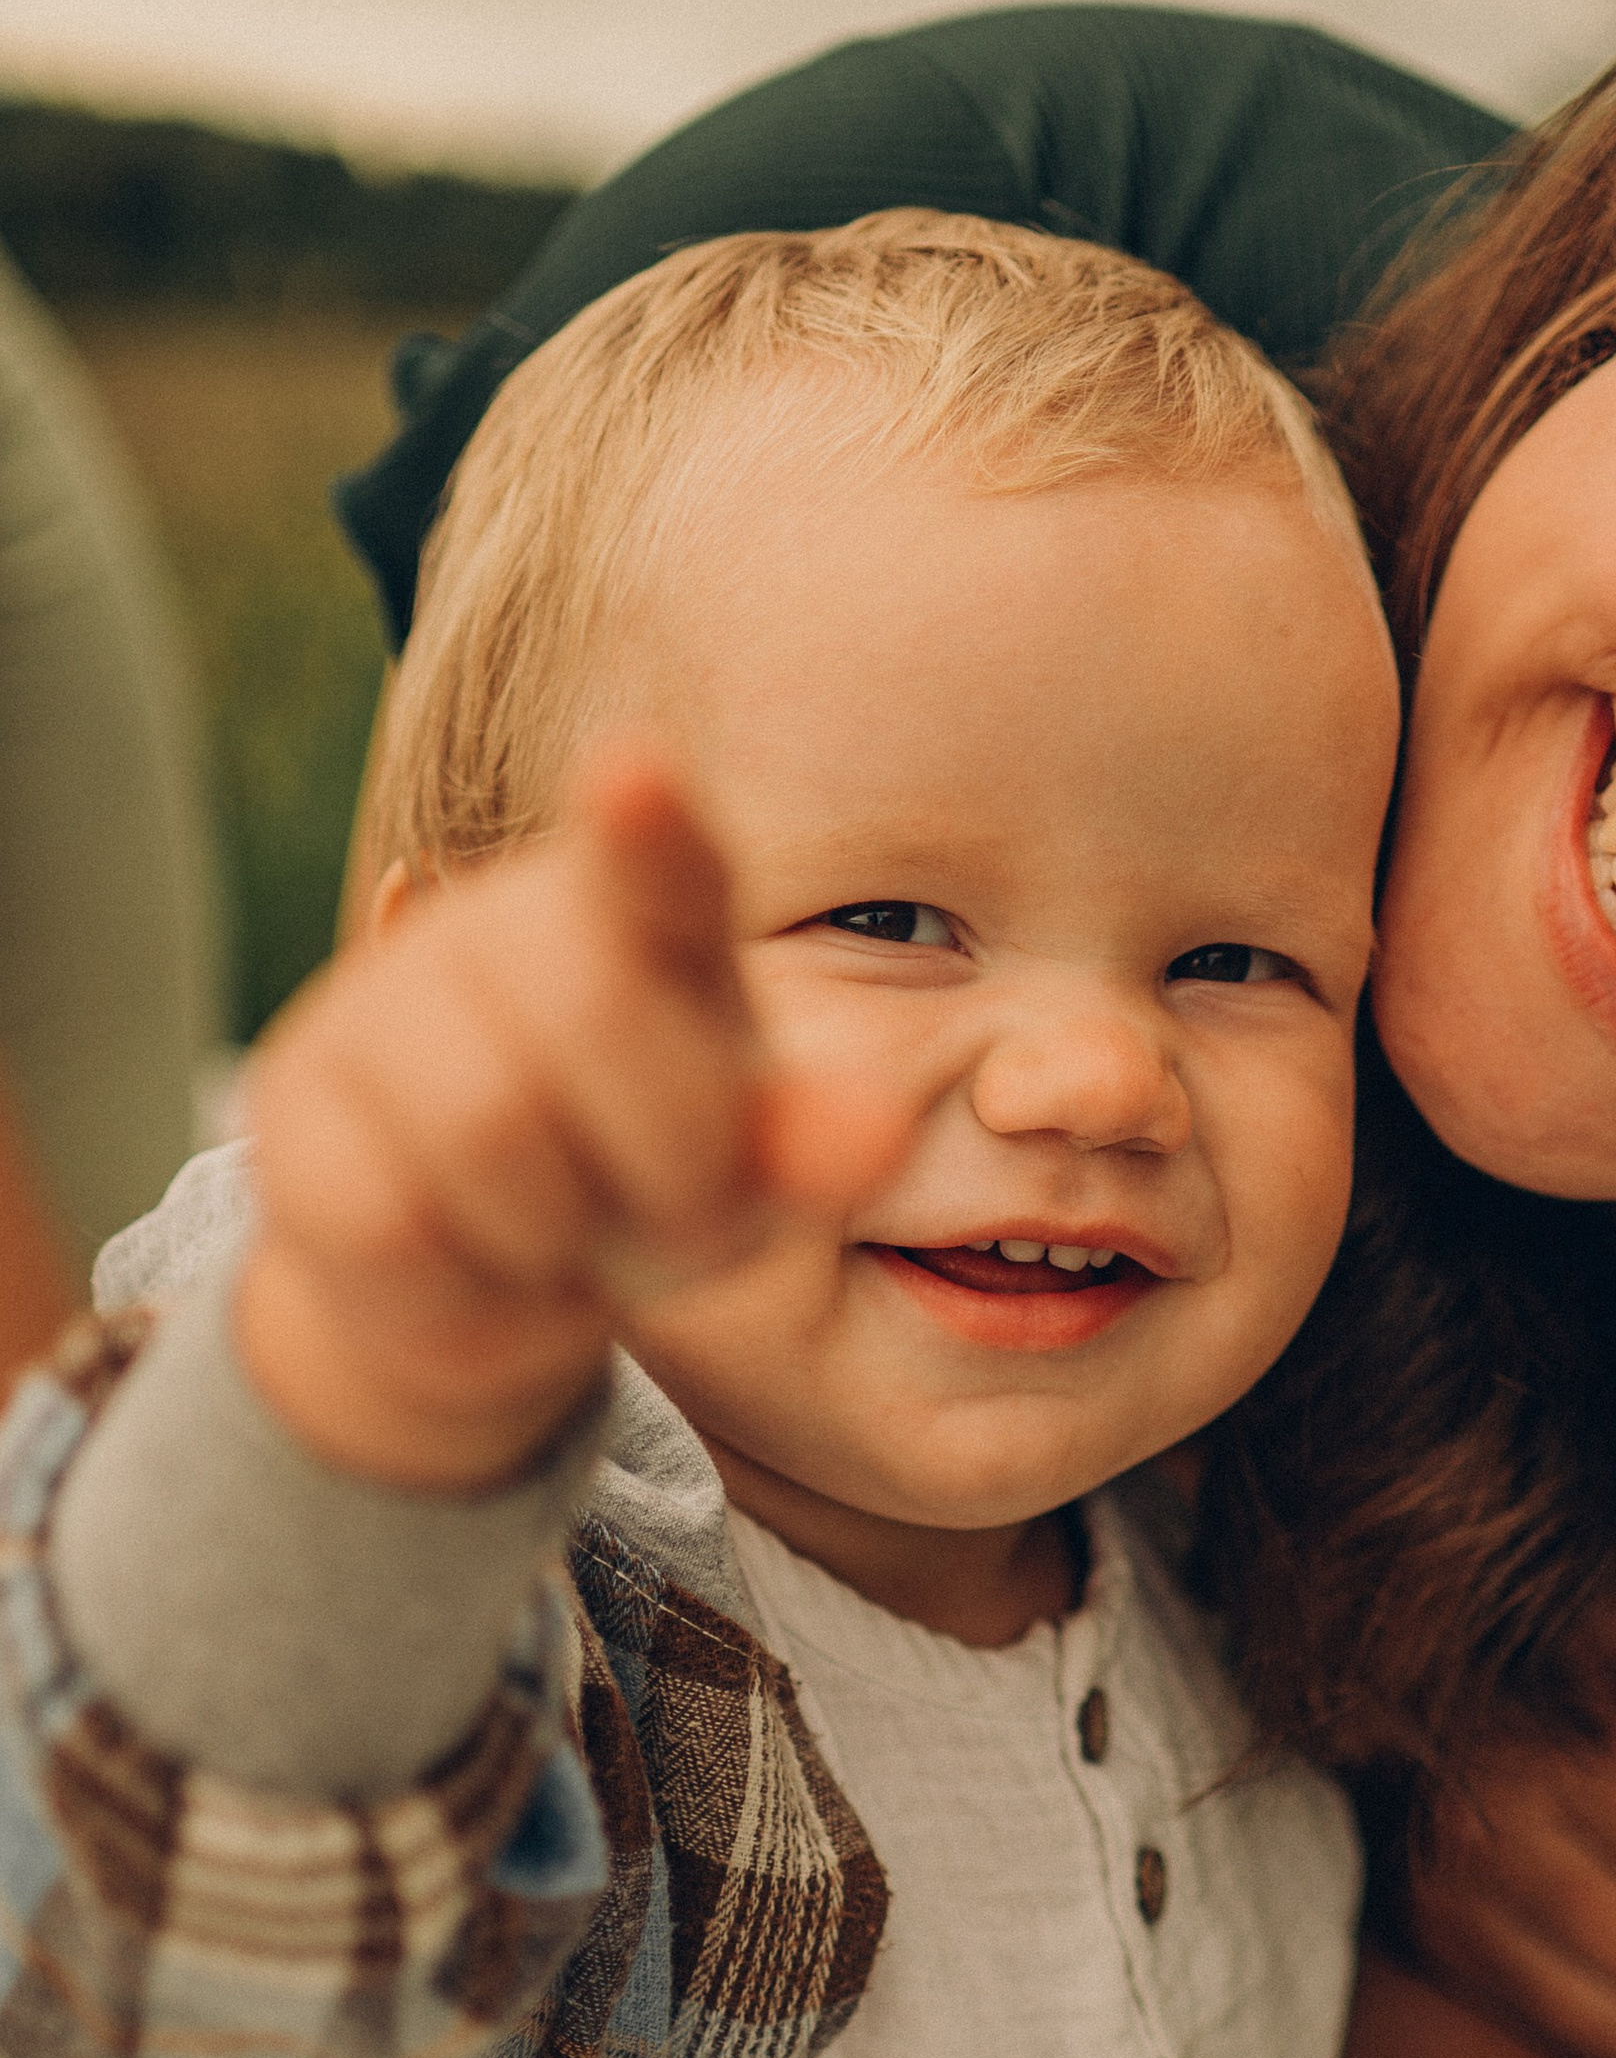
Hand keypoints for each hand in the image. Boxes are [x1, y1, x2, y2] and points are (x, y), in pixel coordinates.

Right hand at [234, 748, 890, 1491]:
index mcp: (646, 920)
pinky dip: (458, 1286)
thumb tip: (880, 1127)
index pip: (658, 865)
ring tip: (563, 1233)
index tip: (634, 771)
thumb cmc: (643, 1181)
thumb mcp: (744, 1176)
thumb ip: (806, 1149)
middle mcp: (503, 925)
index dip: (645, 824)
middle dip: (666, 1163)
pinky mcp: (294, 1101)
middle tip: (669, 1209)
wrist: (475, 1274)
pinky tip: (471, 1264)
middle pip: (595, 1023)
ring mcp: (383, 1000)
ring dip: (556, 1233)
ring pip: (482, 1129)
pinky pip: (387, 1219)